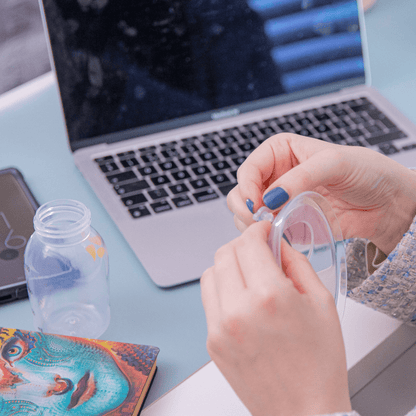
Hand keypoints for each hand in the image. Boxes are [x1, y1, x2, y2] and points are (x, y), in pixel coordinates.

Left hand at [201, 221, 351, 415]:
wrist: (303, 411)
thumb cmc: (319, 363)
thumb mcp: (321, 302)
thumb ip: (296, 263)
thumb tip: (277, 243)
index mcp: (269, 297)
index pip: (248, 243)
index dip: (257, 229)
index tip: (264, 231)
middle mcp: (238, 310)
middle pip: (224, 253)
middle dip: (242, 245)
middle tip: (258, 251)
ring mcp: (219, 328)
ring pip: (210, 273)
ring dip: (228, 266)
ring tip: (249, 276)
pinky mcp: (212, 342)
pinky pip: (209, 300)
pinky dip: (223, 290)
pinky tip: (242, 300)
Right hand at [229, 133, 415, 254]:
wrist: (386, 203)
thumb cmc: (365, 172)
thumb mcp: (333, 163)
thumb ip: (299, 177)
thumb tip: (270, 198)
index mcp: (280, 152)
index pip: (249, 169)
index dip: (248, 187)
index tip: (257, 204)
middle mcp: (275, 176)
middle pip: (242, 192)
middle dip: (245, 207)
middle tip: (259, 219)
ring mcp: (280, 202)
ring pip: (247, 214)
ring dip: (252, 224)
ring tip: (271, 228)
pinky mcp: (287, 223)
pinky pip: (265, 231)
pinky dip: (265, 236)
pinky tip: (278, 237)